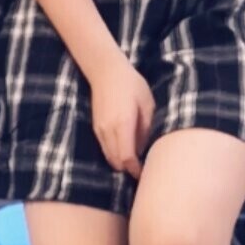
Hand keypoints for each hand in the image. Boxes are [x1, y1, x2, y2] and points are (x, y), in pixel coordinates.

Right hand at [89, 53, 155, 179]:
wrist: (106, 71)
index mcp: (123, 124)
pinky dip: (114, 155)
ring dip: (121, 164)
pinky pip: (104, 149)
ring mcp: (100, 129)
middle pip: (117, 161)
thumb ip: (146, 128)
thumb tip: (145, 149)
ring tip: (135, 164)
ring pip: (109, 157)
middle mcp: (108, 130)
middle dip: (128, 170)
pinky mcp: (96, 128)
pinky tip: (125, 153)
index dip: (135, 169)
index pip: (127, 157)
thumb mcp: (147, 104)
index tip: (145, 173)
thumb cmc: (132, 84)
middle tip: (142, 172)